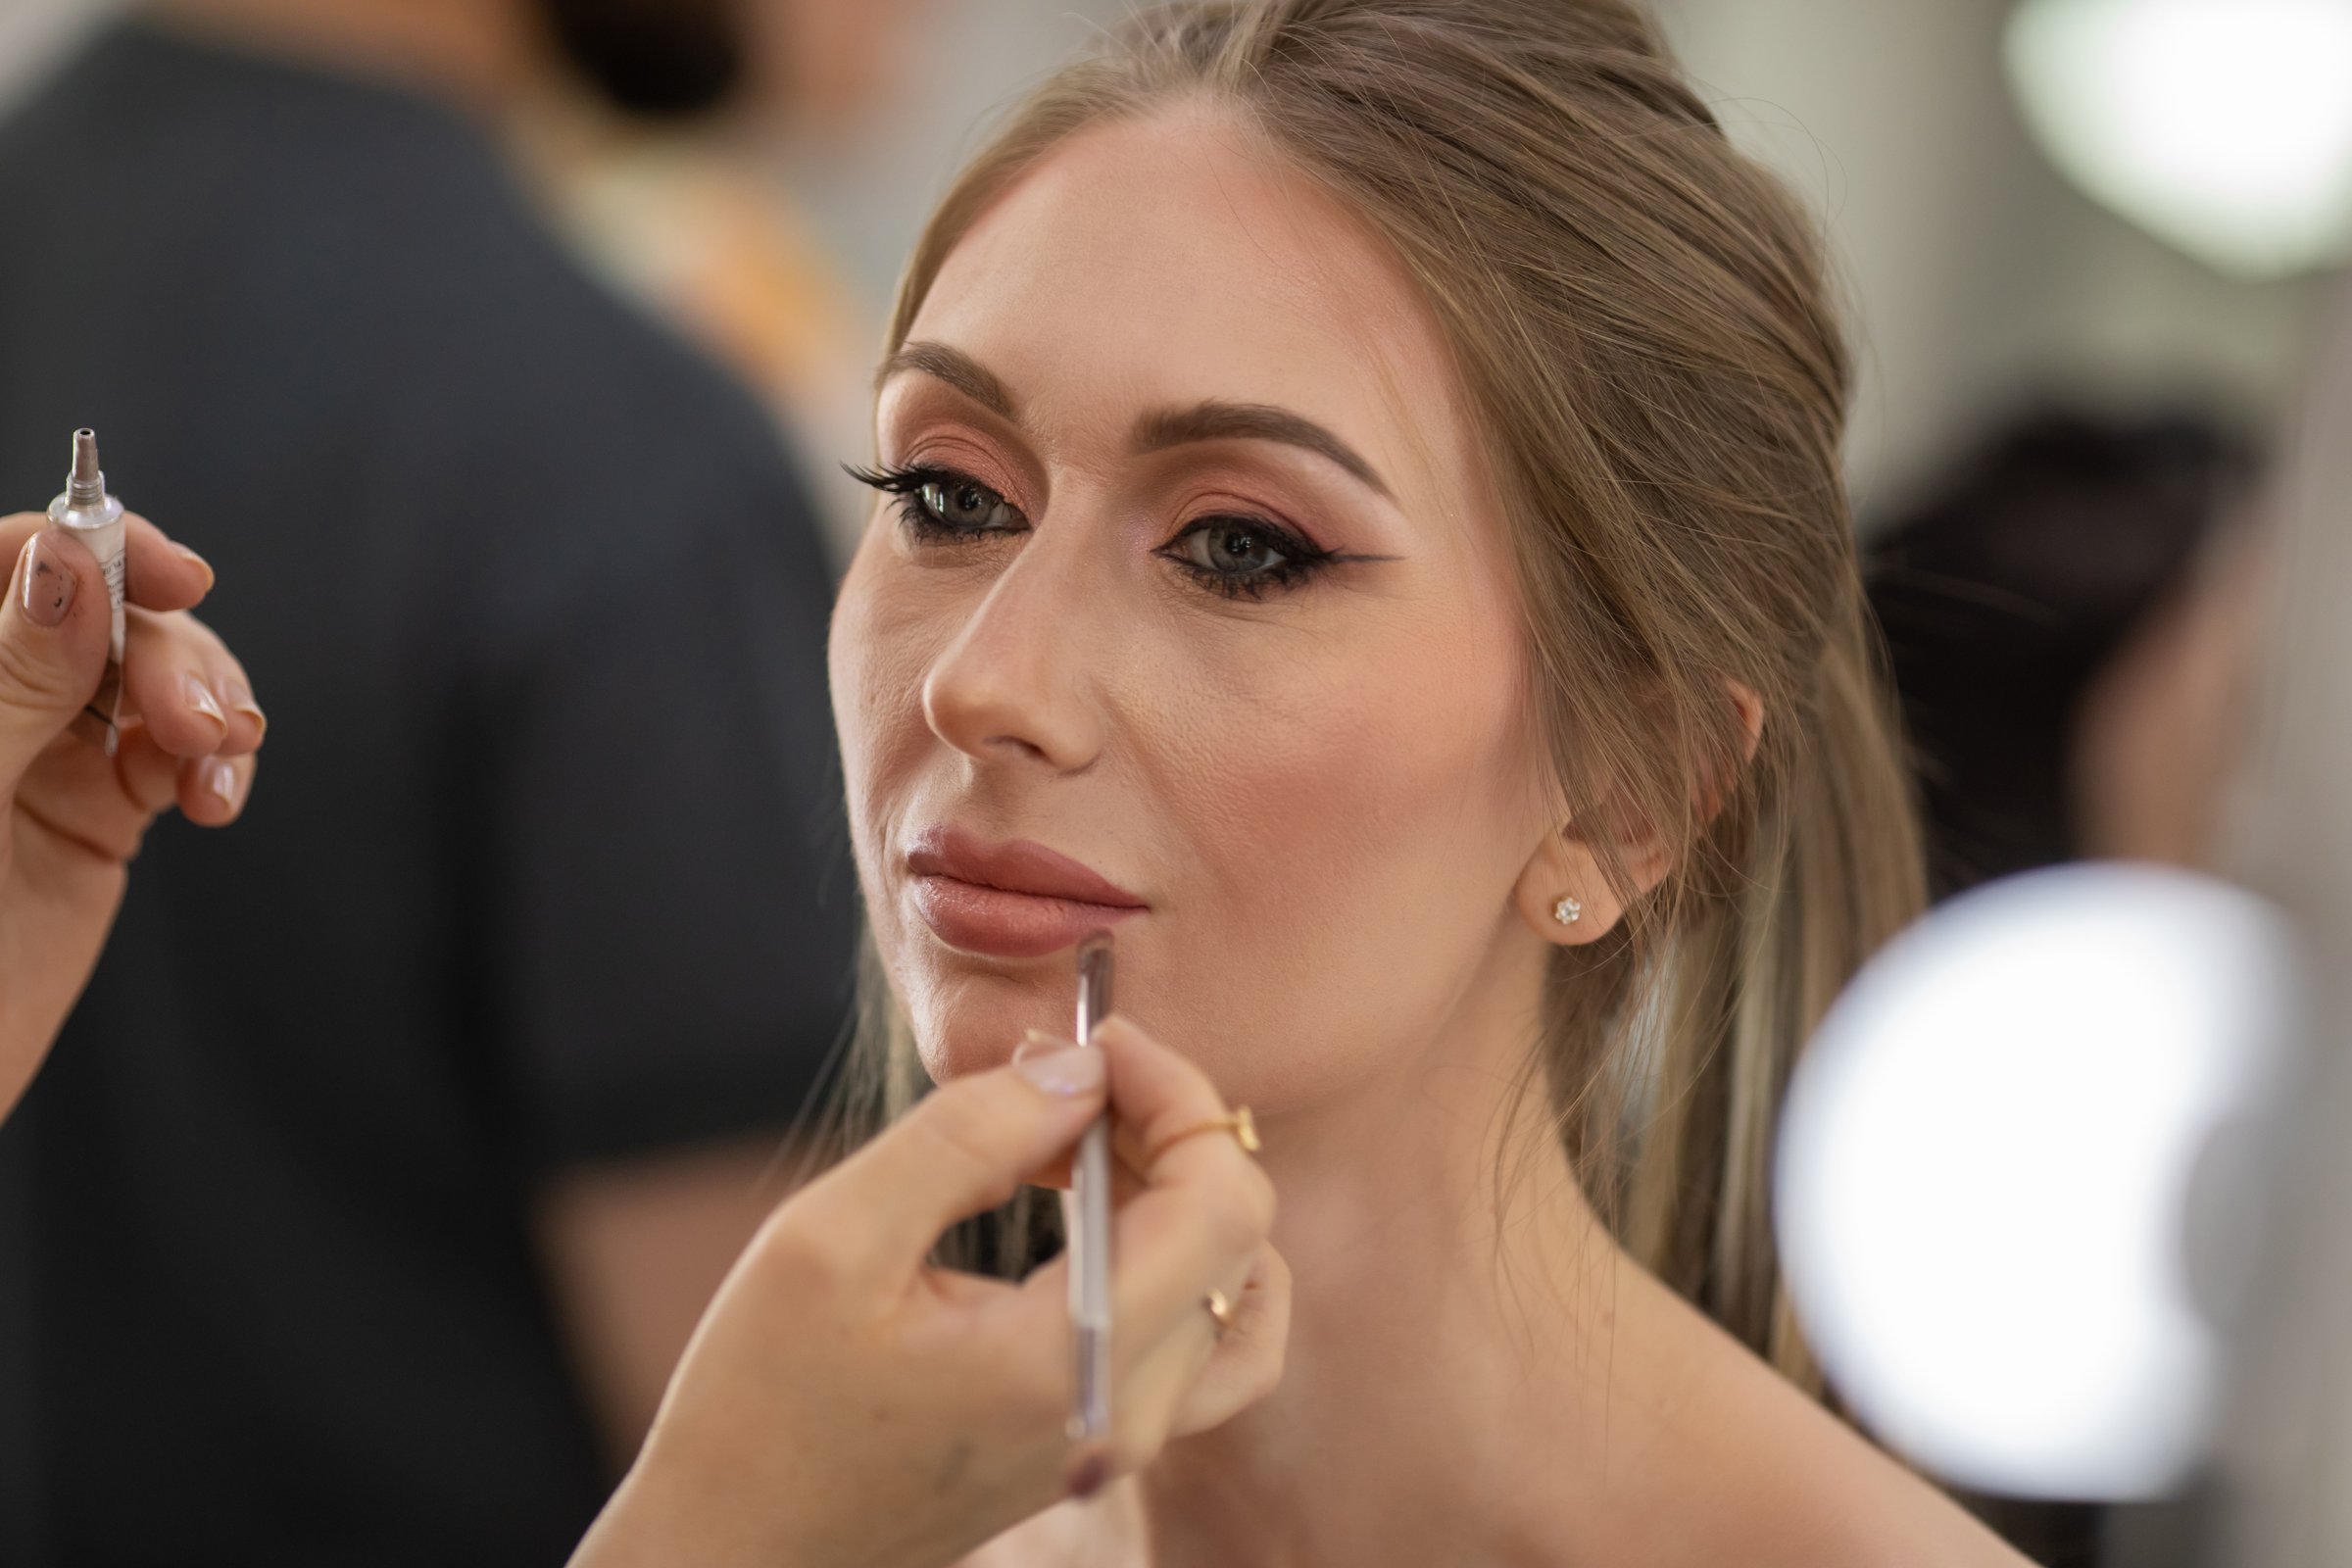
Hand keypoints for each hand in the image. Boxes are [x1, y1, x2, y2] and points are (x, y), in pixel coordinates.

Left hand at [0, 512, 263, 1116]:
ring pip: (159, 677)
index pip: (17, 553)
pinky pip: (179, 753)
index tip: (175, 575)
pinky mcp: (97, 812)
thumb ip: (12, 674)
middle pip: (111, 612)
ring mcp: (45, 752)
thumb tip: (73, 557)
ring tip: (216, 769)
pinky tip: (214, 797)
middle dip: (173, 655)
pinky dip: (217, 763)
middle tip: (196, 724)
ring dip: (210, 707)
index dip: (100, 544)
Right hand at [571, 1015, 1286, 1567]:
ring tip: (1076, 1140)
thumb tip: (1079, 1071)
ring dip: (1178, 1186)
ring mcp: (1123, 1441)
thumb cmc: (759, 1404)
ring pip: (1234, 1283)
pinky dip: (1177, 1255)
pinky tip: (1092, 1213)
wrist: (732, 1550)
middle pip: (1237, 1234)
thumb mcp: (833, 1238)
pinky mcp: (1103, 1445)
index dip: (1179, 1096)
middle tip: (1067, 1076)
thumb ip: (967, 1136)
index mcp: (1069, 1363)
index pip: (1220, 1203)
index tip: (1099, 1040)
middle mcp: (1126, 1415)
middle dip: (1170, 1125)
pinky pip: (1204, 1340)